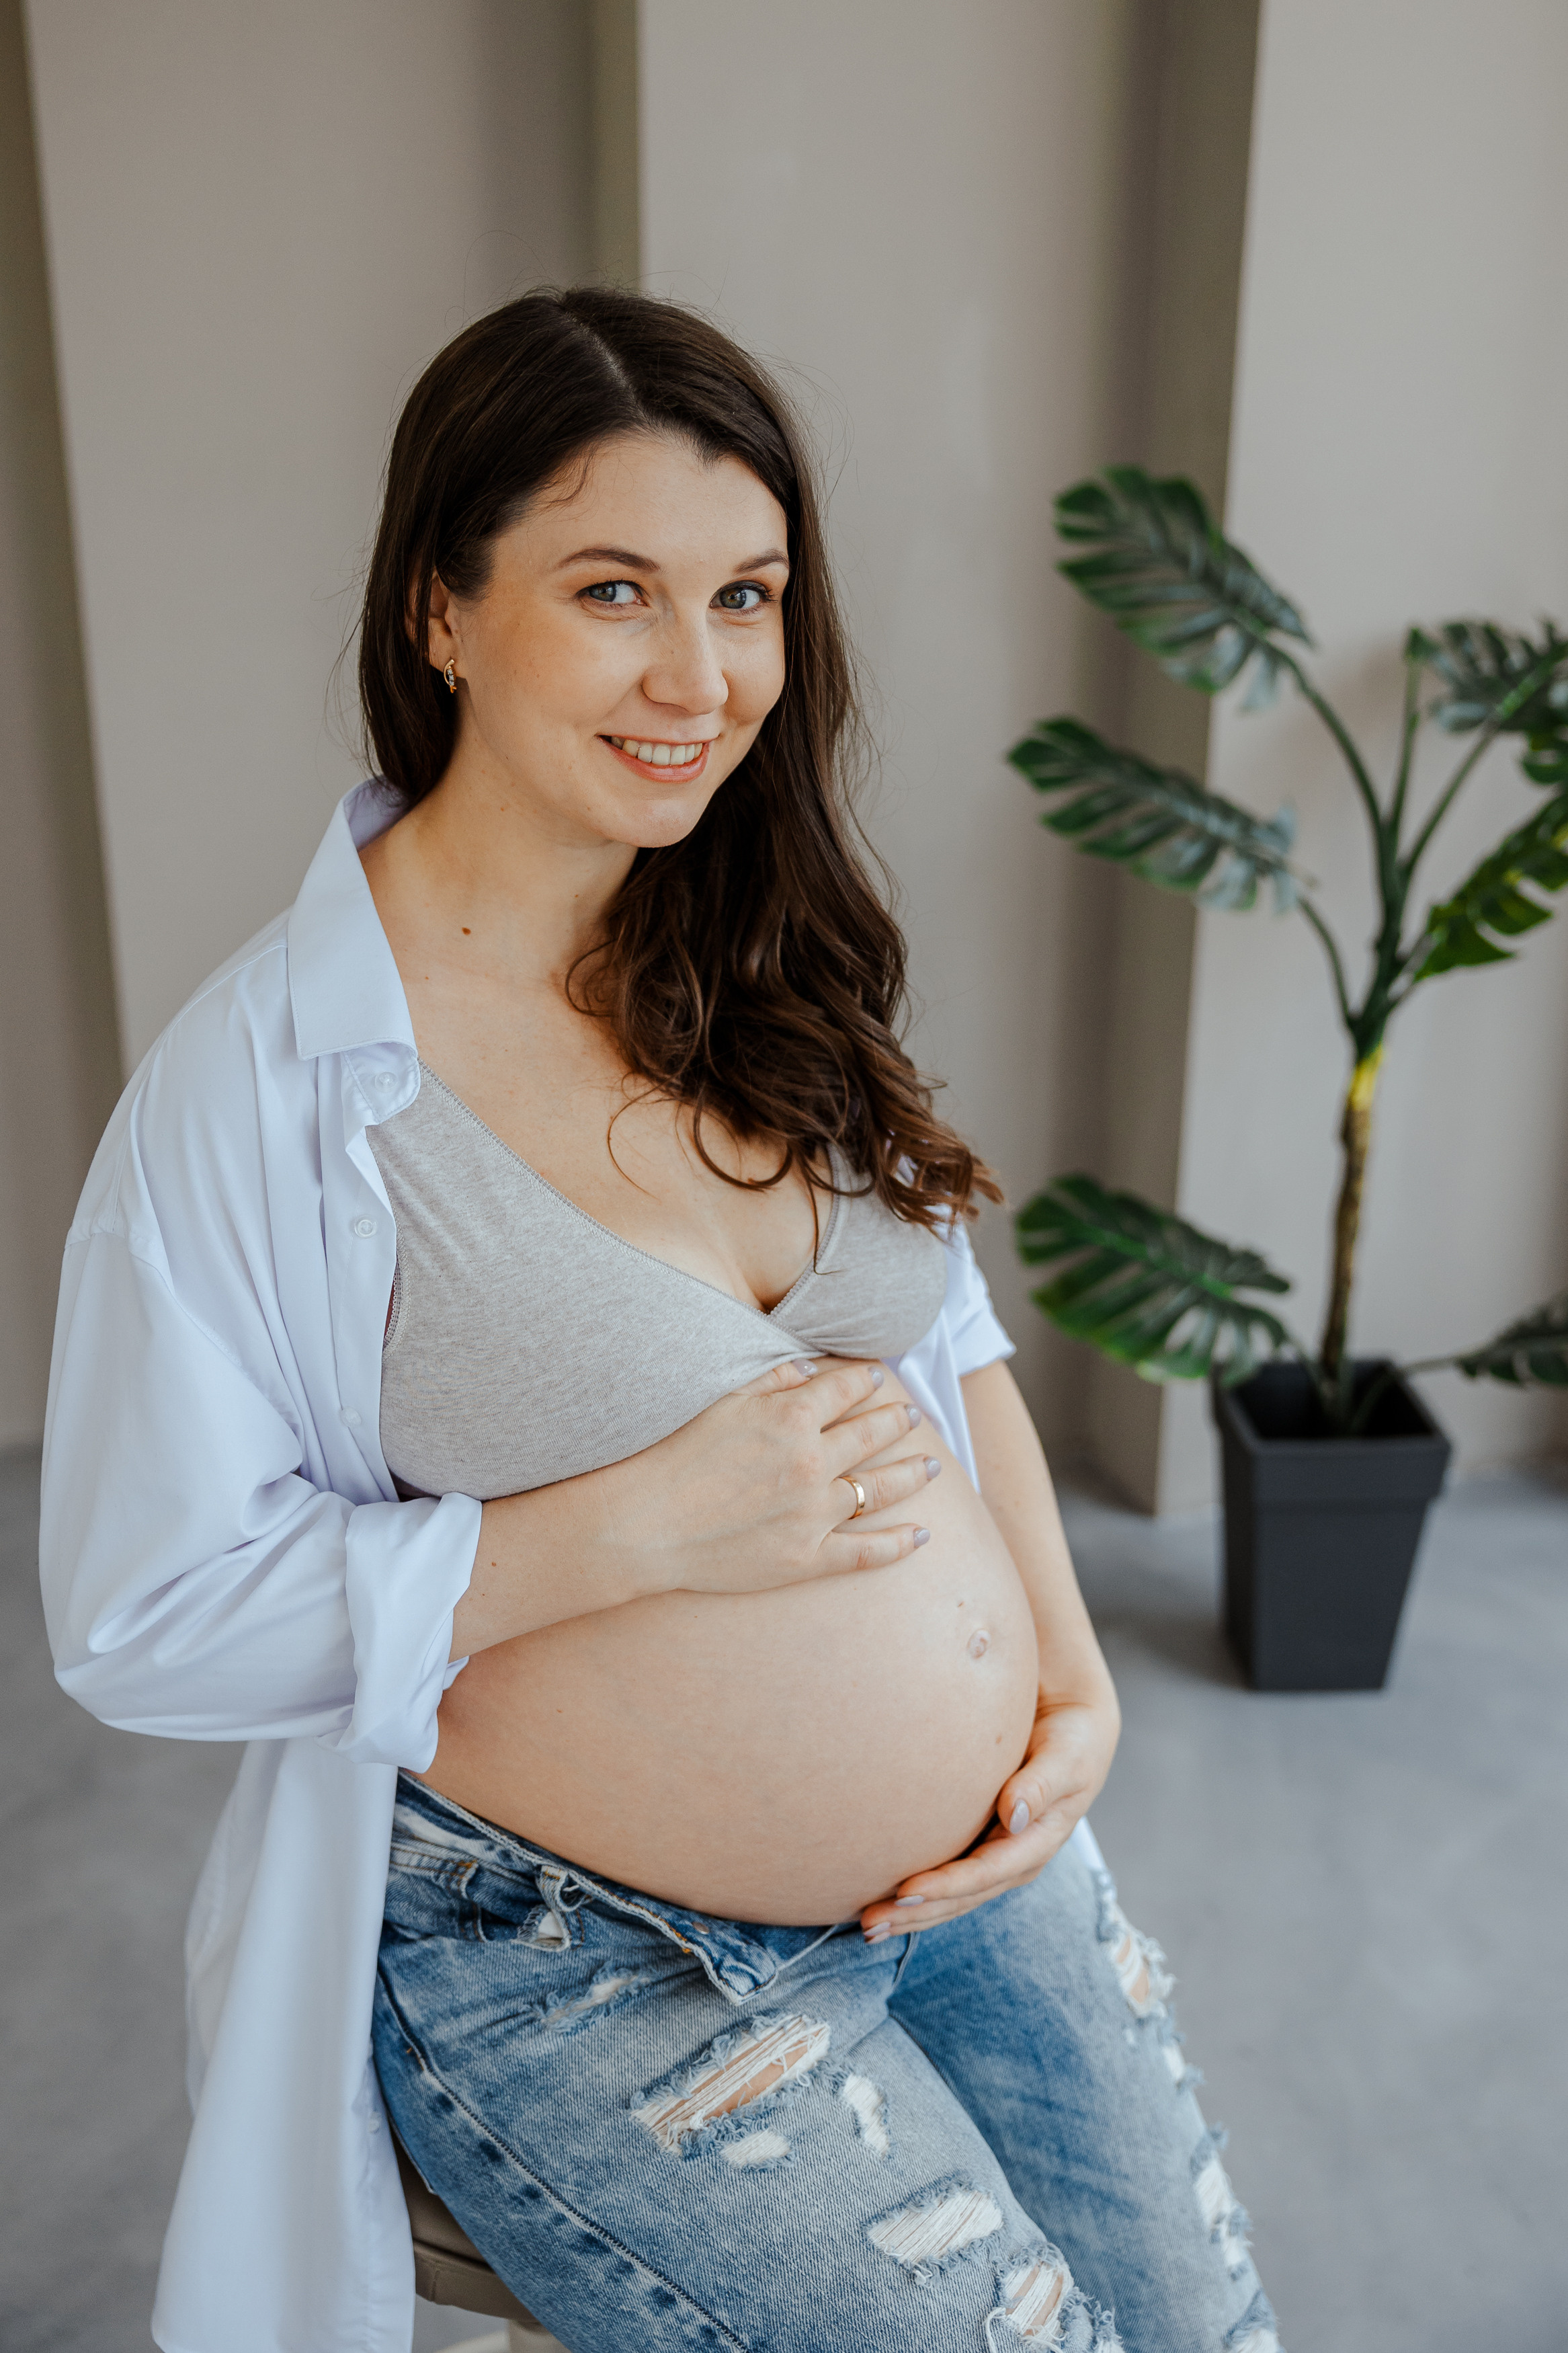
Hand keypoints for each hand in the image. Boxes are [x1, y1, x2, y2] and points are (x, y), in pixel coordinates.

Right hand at [600, 1356, 938, 1601]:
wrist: (644, 1526)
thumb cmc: (674, 1457)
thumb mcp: (722, 1403)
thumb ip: (770, 1380)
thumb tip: (809, 1367)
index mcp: (791, 1417)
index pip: (845, 1389)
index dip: (865, 1380)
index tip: (878, 1376)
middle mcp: (811, 1462)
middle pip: (871, 1435)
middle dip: (898, 1421)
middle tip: (916, 1415)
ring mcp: (813, 1513)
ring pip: (879, 1488)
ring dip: (911, 1474)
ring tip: (932, 1464)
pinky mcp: (807, 1558)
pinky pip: (866, 1551)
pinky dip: (898, 1544)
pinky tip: (922, 1534)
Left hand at [858, 1678, 1120, 1940]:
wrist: (1072, 1724)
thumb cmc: (1071, 1739)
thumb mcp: (1067, 1757)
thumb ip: (1042, 1784)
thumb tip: (1013, 1814)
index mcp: (1036, 1844)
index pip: (985, 1873)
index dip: (946, 1885)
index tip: (904, 1891)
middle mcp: (1013, 1860)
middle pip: (961, 1897)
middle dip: (917, 1914)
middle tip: (868, 1925)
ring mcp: (995, 1857)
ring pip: (949, 1896)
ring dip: (910, 1913)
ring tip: (866, 1924)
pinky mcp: (978, 1844)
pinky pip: (945, 1875)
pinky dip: (915, 1891)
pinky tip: (882, 1896)